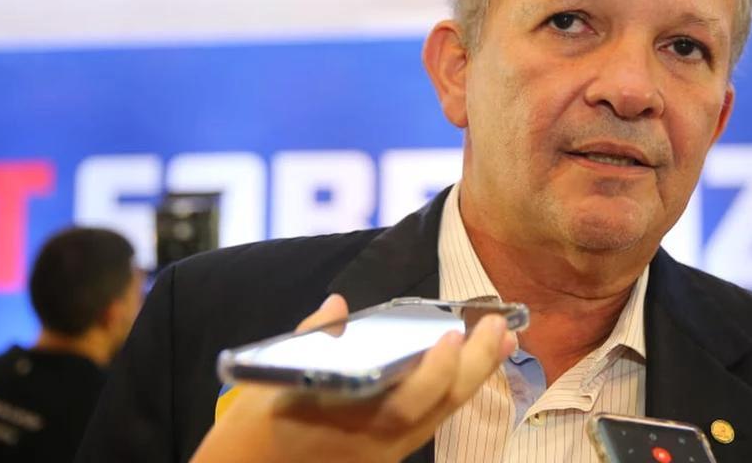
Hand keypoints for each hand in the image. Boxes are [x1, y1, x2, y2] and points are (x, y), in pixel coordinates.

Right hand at [190, 294, 515, 462]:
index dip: (434, 371)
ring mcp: (380, 454)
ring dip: (473, 378)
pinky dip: (452, 393)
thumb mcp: (267, 382)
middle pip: (437, 406)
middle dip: (474, 366)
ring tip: (501, 342)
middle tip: (500, 327)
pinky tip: (470, 369)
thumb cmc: (250, 434)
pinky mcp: (383, 458)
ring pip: (440, 416)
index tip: (452, 336)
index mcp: (343, 421)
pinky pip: (429, 423)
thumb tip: (339, 305)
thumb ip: (310, 339)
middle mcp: (372, 442)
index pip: (404, 401)